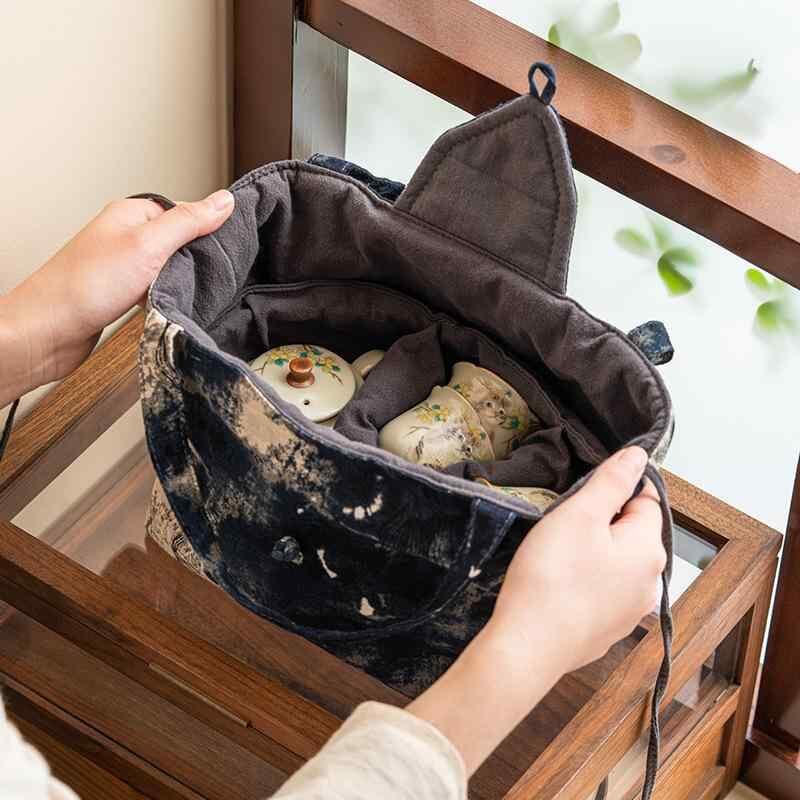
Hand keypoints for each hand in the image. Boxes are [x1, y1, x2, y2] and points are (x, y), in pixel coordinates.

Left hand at [0, 190, 233, 404]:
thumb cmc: (84, 286)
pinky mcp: (123, 292)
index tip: (225, 248)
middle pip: (180, 241)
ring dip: (180, 283)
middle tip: (205, 275)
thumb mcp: (148, 245)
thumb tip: (222, 201)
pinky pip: (157, 290)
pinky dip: (165, 299)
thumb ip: (188, 222)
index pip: (185, 211)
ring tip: (181, 292)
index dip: (207, 230)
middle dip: (195, 260)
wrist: (48, 331)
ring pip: (170, 269)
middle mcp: (127, 236)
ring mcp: (124, 265)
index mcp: (132, 214)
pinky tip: (165, 307)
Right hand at [489, 445, 664, 672]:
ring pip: (616, 564)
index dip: (617, 488)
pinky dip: (585, 582)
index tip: (583, 492)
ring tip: (557, 553)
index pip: (646, 500)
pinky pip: (601, 592)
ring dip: (594, 552)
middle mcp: (649, 583)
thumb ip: (612, 481)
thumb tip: (639, 456)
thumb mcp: (579, 514)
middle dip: (603, 521)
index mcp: (649, 550)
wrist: (528, 646)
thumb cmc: (553, 576)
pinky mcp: (606, 631)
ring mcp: (629, 612)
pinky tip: (558, 583)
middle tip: (564, 522)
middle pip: (632, 533)